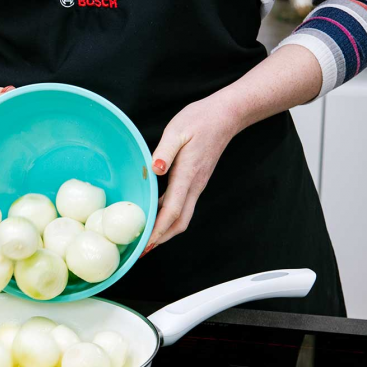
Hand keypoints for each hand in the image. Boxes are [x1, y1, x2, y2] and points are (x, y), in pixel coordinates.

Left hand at [142, 97, 238, 254]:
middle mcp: (194, 185)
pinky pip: (181, 206)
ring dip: (165, 231)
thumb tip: (154, 169)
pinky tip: (155, 218)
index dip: (159, 229)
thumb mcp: (177, 130)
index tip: (146, 243)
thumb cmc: (200, 120)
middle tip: (142, 250)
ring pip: (182, 216)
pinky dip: (168, 217)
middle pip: (179, 222)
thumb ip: (164, 151)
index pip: (173, 210)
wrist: (225, 116)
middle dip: (161, 239)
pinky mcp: (195, 181)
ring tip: (146, 240)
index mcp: (188, 175)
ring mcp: (196, 185)